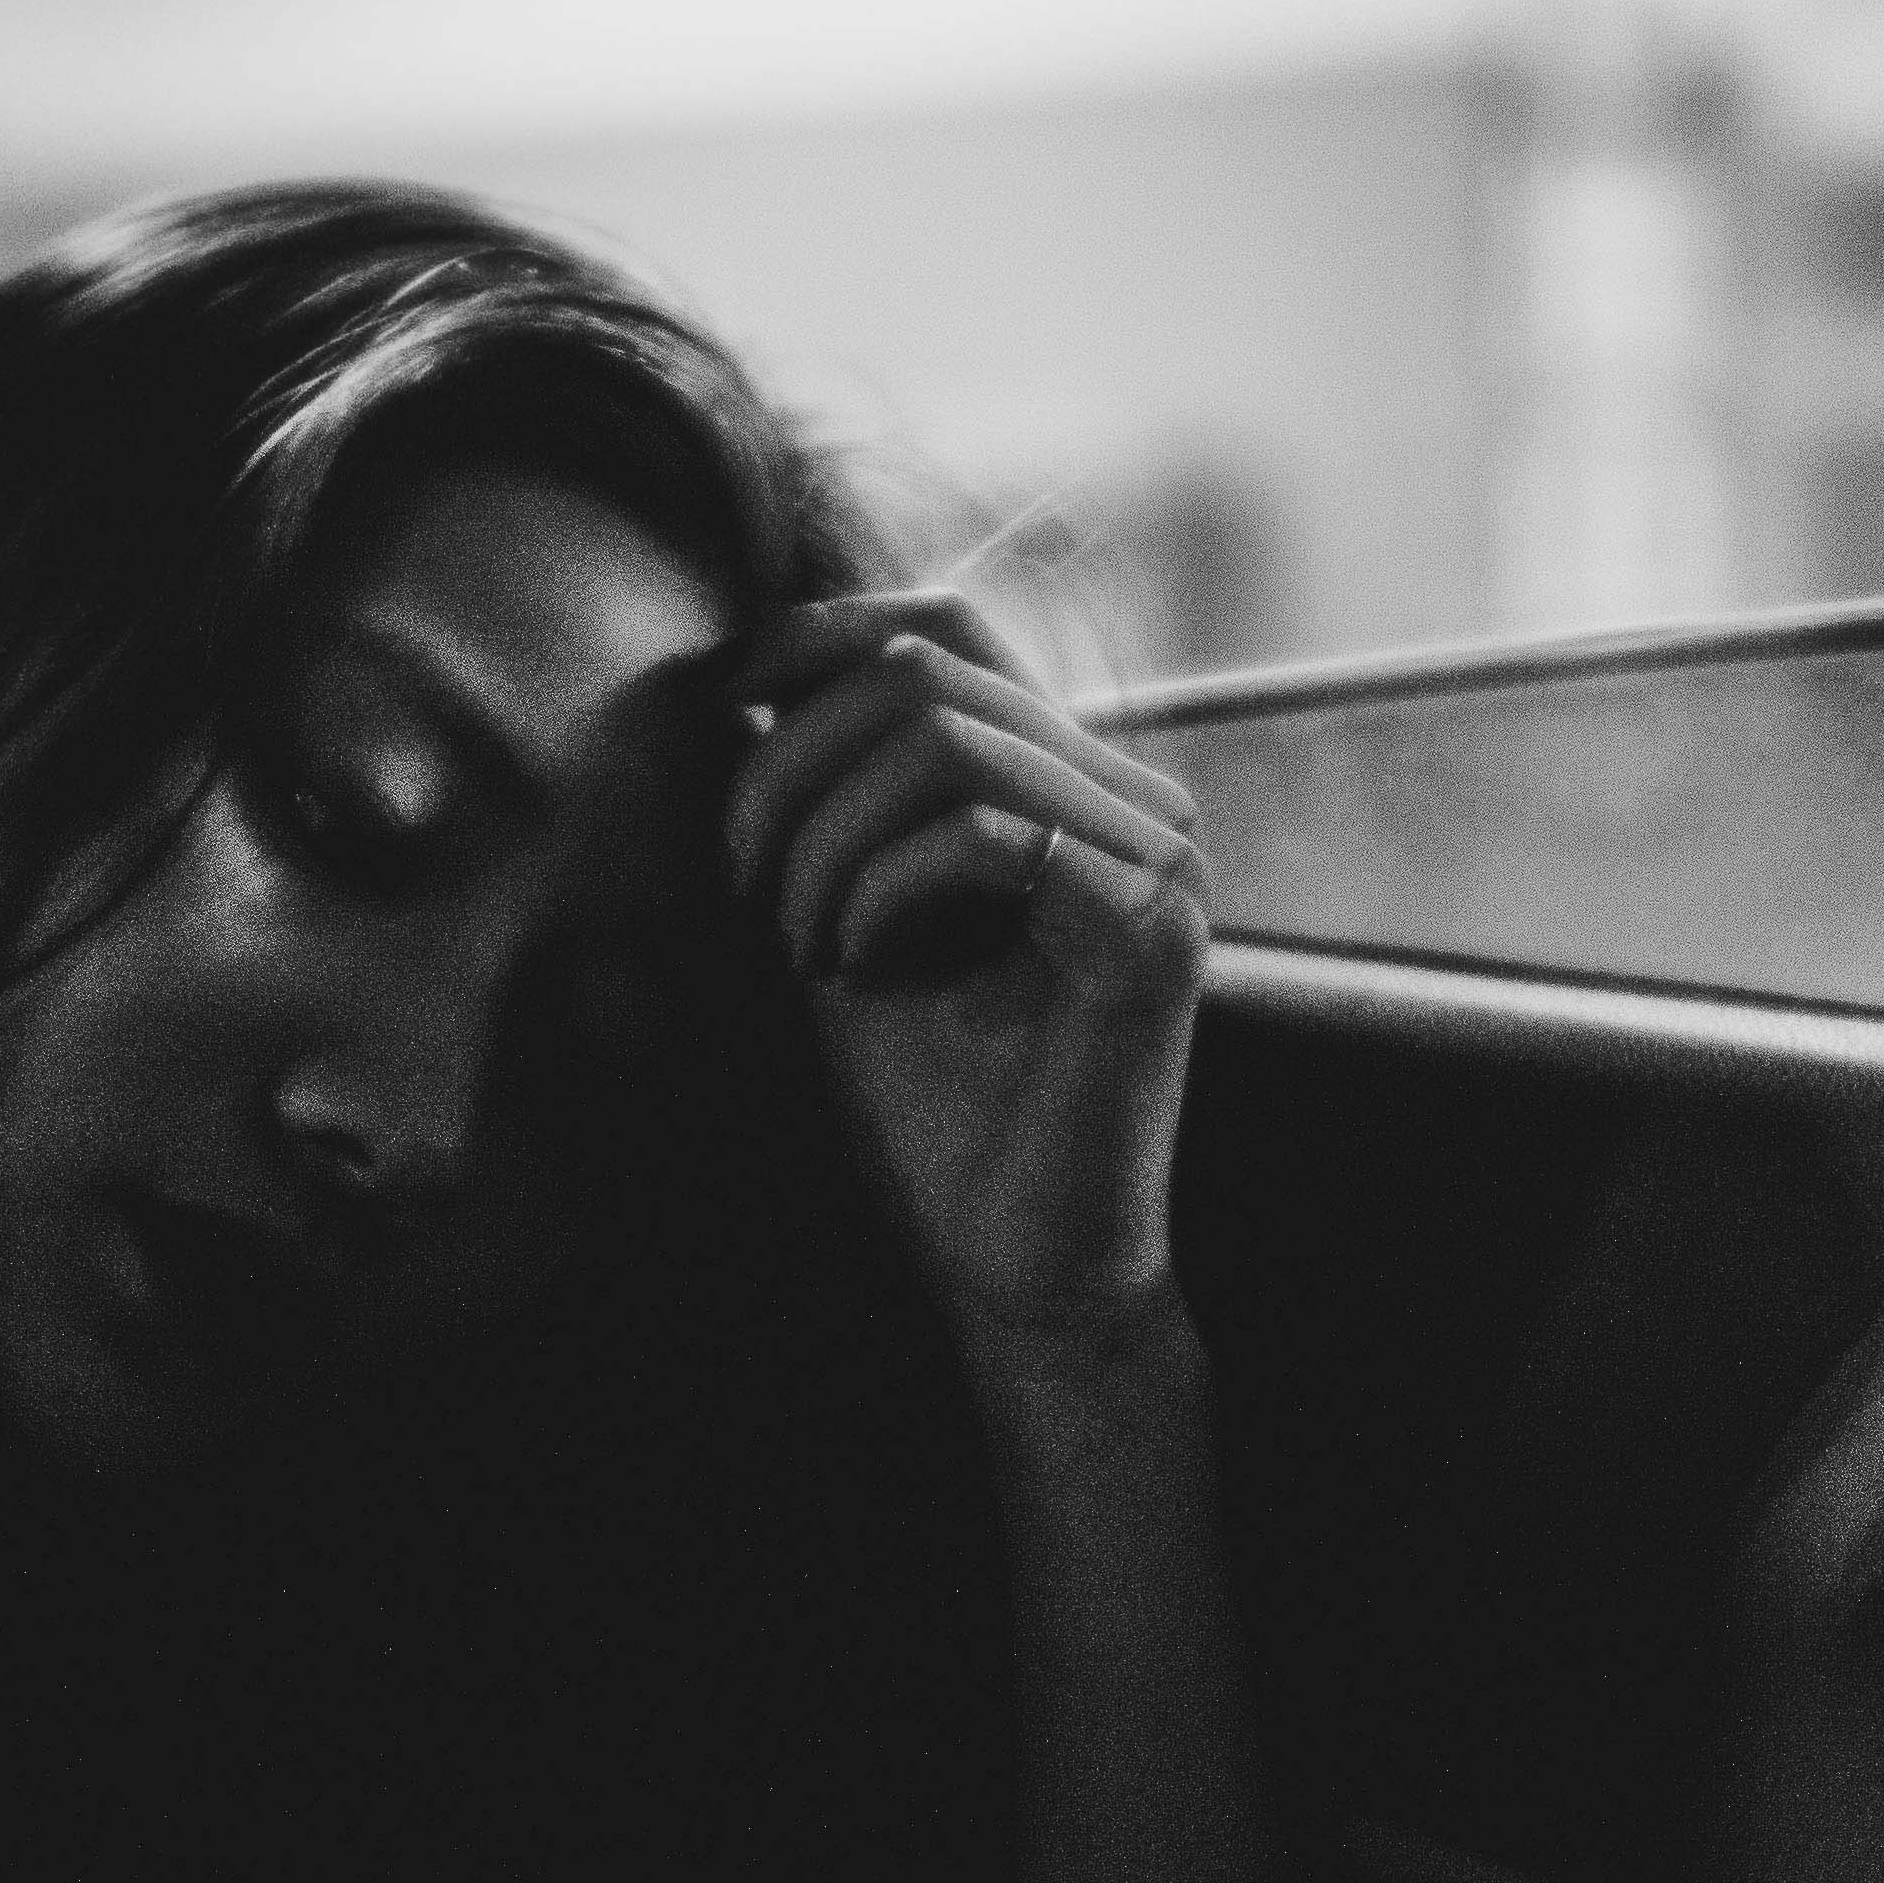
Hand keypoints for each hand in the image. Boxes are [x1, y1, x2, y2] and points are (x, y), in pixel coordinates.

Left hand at [720, 588, 1207, 1350]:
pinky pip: (982, 835)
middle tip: (748, 890)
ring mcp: (1159, 857)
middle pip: (926, 671)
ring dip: (825, 841)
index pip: (949, 626)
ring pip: (944, 741)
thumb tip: (734, 675)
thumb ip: (820, 794)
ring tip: (801, 945)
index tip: (723, 706)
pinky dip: (881, 893)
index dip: (820, 634)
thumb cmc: (931, 1096)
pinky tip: (858, 970)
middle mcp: (1137, 796)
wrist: (1012, 1256)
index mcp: (1075, 776)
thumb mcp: (846, 908)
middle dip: (792, 767)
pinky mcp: (1151, 929)